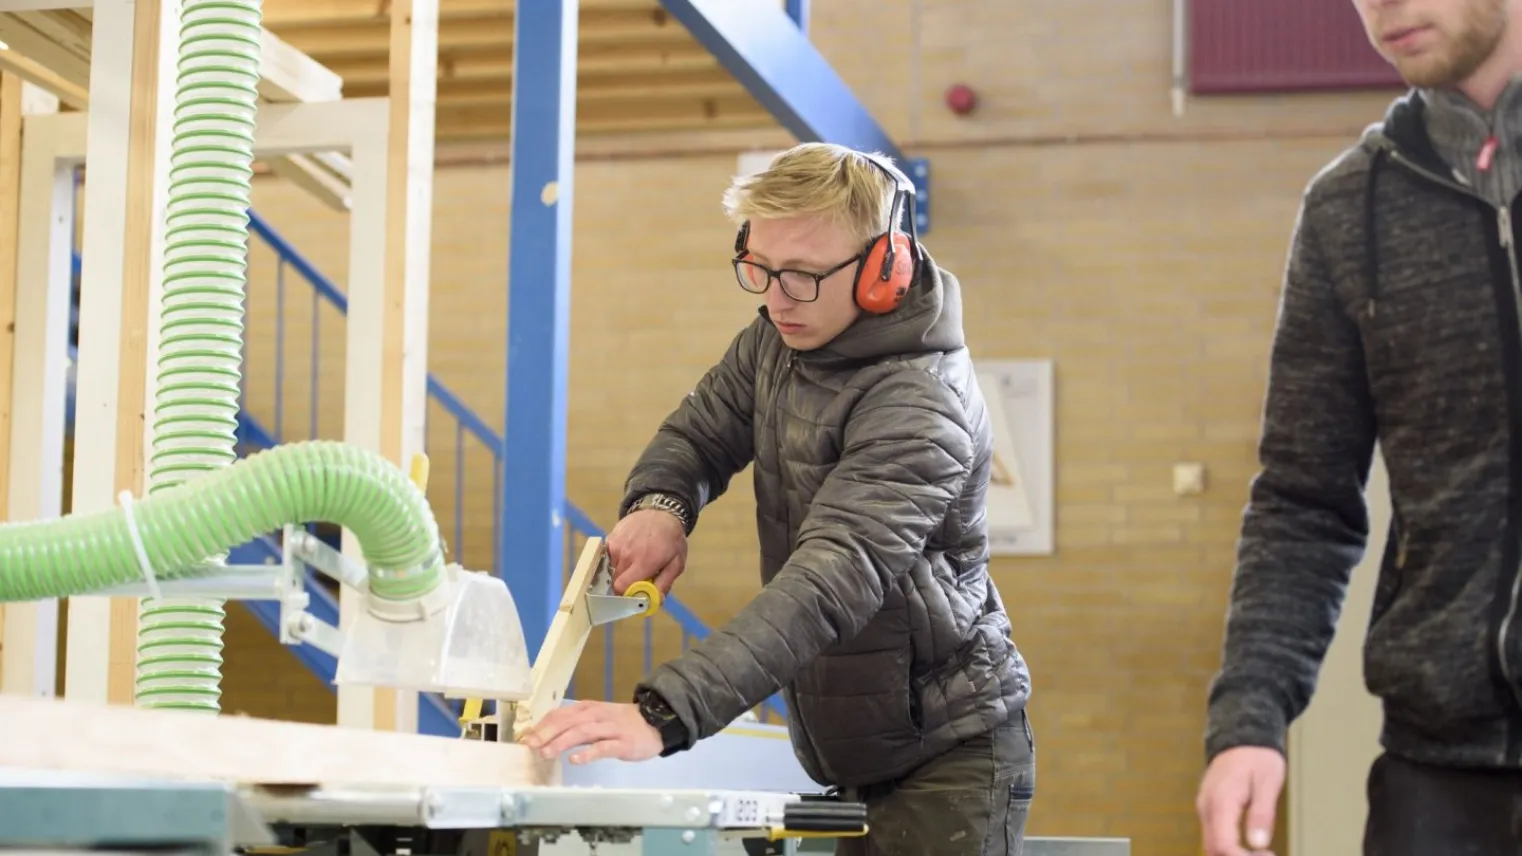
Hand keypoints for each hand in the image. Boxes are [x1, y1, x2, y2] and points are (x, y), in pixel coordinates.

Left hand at [518, 700, 663, 764]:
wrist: (656, 721)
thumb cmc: (621, 723)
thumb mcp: (596, 718)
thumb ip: (574, 725)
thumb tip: (546, 735)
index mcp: (587, 708)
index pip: (560, 714)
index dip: (541, 725)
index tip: (525, 737)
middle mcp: (596, 715)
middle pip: (567, 722)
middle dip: (546, 733)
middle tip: (529, 745)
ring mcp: (610, 728)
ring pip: (582, 732)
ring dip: (562, 742)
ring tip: (546, 753)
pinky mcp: (622, 743)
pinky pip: (603, 747)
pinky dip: (588, 753)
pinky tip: (575, 760)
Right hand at [607, 508, 687, 594]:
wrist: (660, 512)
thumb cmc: (671, 540)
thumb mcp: (676, 563)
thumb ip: (665, 584)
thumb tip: (655, 601)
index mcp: (644, 561)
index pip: (622, 587)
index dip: (627, 595)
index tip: (635, 595)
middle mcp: (626, 554)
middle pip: (616, 582)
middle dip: (626, 585)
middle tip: (638, 579)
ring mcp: (615, 546)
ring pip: (611, 571)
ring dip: (622, 572)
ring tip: (635, 564)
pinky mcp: (609, 540)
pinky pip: (608, 559)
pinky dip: (617, 561)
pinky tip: (629, 554)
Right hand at [1197, 746, 1285, 855]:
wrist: (1241, 735)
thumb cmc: (1257, 756)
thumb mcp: (1268, 783)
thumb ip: (1262, 814)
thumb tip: (1258, 843)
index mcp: (1221, 801)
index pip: (1223, 844)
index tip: (1267, 855)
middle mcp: (1207, 806)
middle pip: (1212, 849)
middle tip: (1266, 855)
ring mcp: (1205, 807)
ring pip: (1210, 845)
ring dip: (1232, 855)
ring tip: (1260, 854)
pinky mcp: (1209, 808)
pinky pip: (1213, 835)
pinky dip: (1228, 847)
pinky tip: (1248, 847)